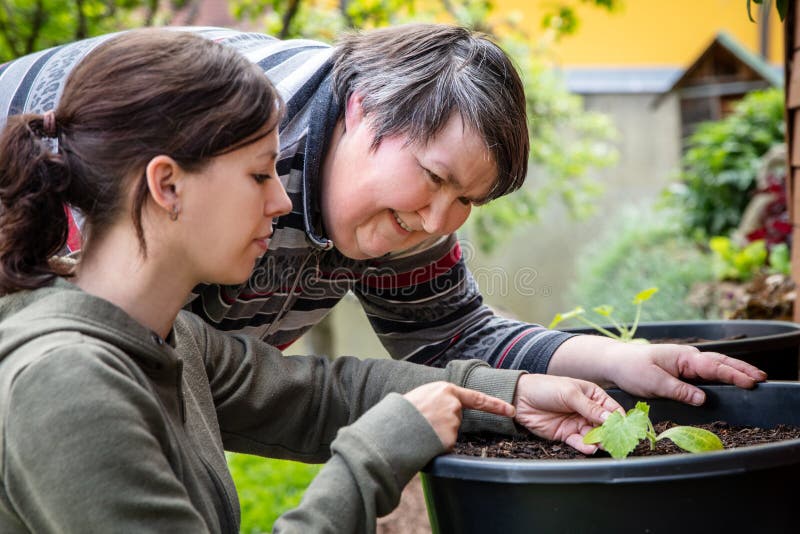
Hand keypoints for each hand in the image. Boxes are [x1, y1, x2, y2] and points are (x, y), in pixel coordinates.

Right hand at [403, 381, 514, 449]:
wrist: (390, 428)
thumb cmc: (401, 412)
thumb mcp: (421, 395)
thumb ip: (439, 399)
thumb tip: (448, 408)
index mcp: (446, 390)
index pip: (477, 398)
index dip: (496, 405)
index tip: (511, 410)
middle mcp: (453, 405)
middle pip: (457, 418)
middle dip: (444, 423)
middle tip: (423, 423)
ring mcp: (452, 422)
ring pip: (450, 432)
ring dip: (438, 434)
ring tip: (419, 430)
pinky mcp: (449, 439)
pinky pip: (446, 445)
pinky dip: (436, 446)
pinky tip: (423, 440)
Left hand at [512, 374, 622, 453]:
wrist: (520, 398)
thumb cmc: (544, 387)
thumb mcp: (569, 393)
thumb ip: (590, 407)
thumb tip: (610, 418)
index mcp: (591, 395)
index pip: (612, 409)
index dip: (619, 419)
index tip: (626, 429)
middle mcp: (587, 410)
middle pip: (604, 425)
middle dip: (610, 434)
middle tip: (616, 441)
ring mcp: (577, 423)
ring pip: (593, 436)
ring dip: (599, 442)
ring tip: (603, 446)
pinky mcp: (566, 434)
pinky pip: (579, 442)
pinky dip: (585, 447)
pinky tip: (590, 448)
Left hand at [603, 343, 766, 405]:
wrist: (615, 362)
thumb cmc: (631, 369)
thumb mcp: (653, 383)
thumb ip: (679, 391)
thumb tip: (703, 399)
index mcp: (683, 357)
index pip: (713, 366)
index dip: (733, 374)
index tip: (751, 382)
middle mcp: (688, 358)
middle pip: (720, 362)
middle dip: (741, 369)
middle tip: (762, 378)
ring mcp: (686, 363)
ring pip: (715, 366)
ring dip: (735, 370)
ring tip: (755, 377)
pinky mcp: (682, 370)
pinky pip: (706, 372)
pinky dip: (722, 374)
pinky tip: (731, 379)